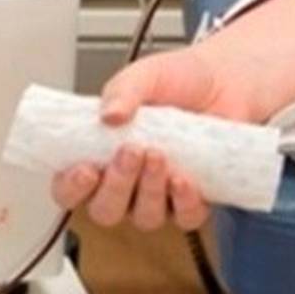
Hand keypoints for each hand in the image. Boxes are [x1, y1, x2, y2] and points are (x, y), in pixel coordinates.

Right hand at [51, 47, 259, 231]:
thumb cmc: (178, 79)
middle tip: (130, 152)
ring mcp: (157, 194)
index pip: (69, 188)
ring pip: (143, 217)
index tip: (85, 170)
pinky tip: (183, 179)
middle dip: (116, 186)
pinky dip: (183, 202)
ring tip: (159, 155)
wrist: (225, 80)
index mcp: (98, 153)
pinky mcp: (192, 199)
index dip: (71, 188)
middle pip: (105, 210)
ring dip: (148, 190)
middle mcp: (125, 181)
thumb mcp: (144, 75)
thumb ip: (122, 90)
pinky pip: (184, 218)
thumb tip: (109, 115)